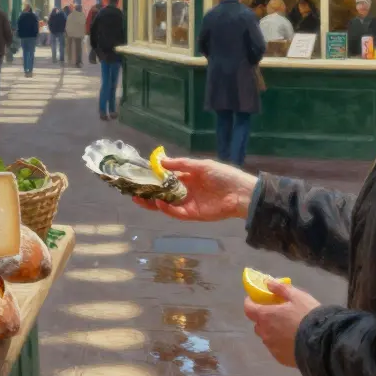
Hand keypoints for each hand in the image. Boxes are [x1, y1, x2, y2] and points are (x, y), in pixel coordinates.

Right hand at [131, 155, 257, 221]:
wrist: (241, 193)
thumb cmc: (223, 175)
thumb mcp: (201, 165)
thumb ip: (181, 164)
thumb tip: (160, 161)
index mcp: (188, 178)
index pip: (166, 178)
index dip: (154, 177)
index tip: (140, 175)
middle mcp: (186, 191)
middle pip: (163, 193)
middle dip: (148, 192)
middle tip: (133, 191)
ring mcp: (188, 203)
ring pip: (166, 204)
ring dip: (152, 202)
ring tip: (139, 198)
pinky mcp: (192, 214)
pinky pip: (176, 212)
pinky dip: (167, 209)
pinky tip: (159, 203)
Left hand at [243, 279, 320, 367]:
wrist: (322, 343)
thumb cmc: (308, 316)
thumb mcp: (297, 297)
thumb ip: (280, 289)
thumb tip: (268, 283)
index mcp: (265, 316)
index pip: (248, 308)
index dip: (250, 302)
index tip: (256, 299)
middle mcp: (265, 332)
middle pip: (258, 324)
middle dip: (264, 318)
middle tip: (277, 314)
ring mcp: (271, 347)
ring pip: (267, 337)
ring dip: (272, 332)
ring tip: (287, 329)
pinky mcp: (280, 358)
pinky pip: (275, 349)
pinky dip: (280, 344)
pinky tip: (292, 342)